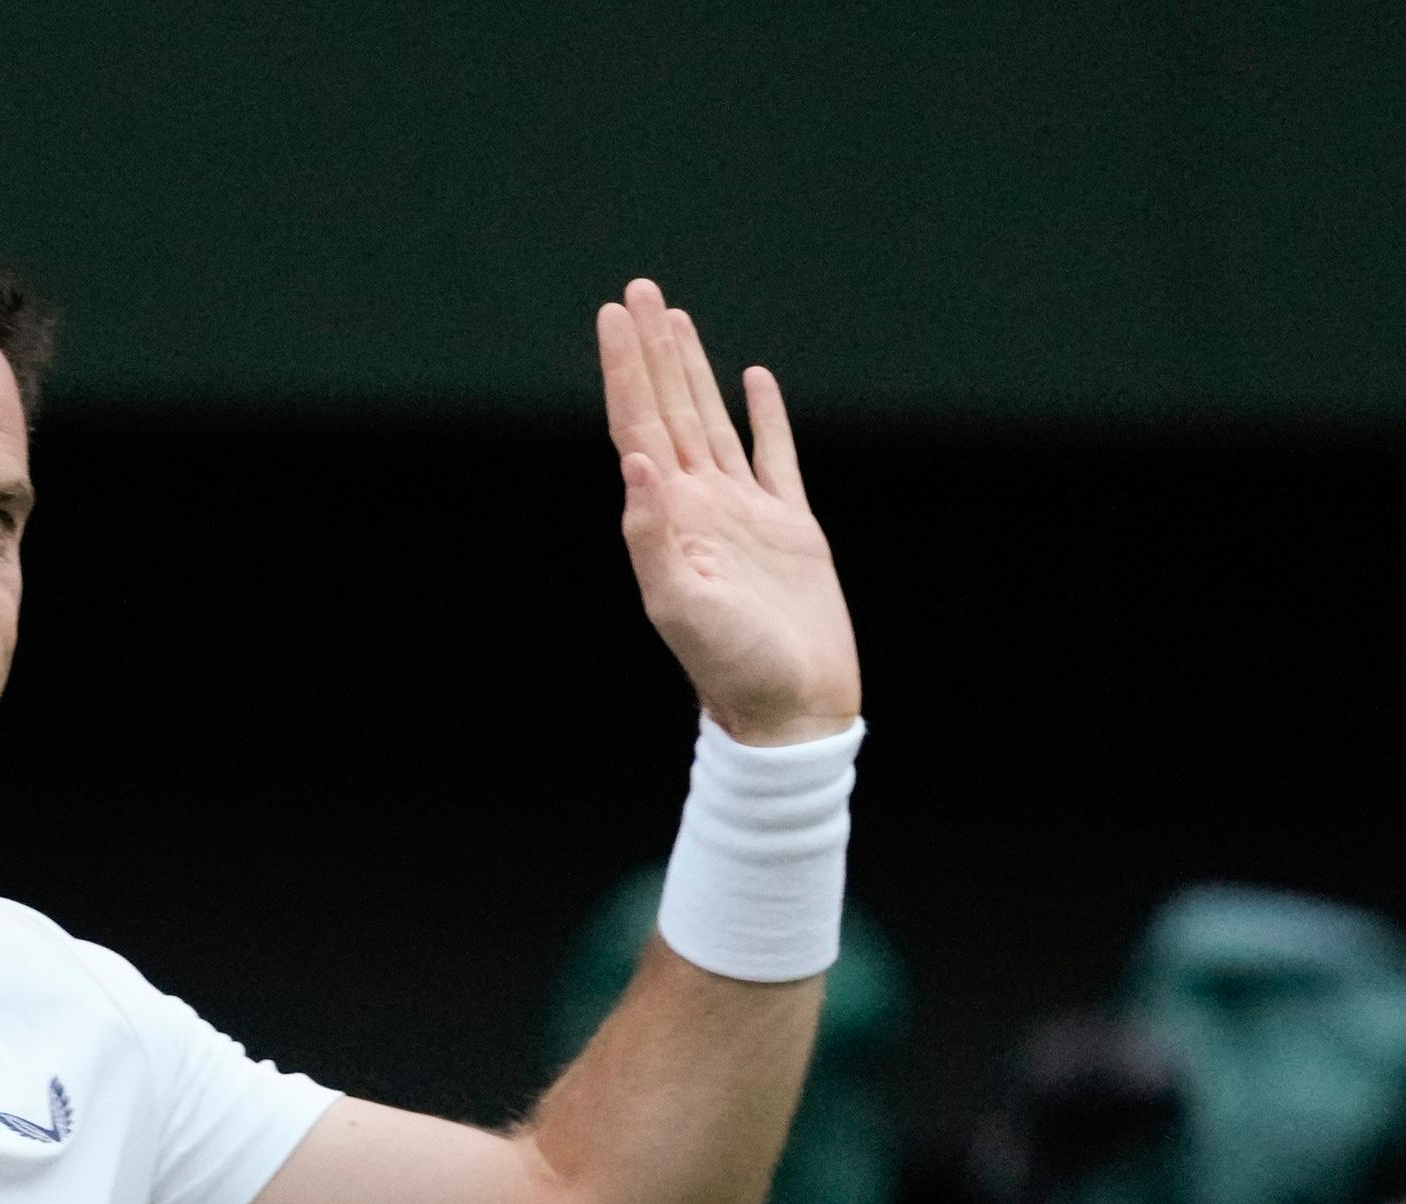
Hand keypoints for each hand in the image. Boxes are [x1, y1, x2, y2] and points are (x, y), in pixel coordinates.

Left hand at [594, 282, 860, 743]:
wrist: (792, 712)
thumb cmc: (735, 671)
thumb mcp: (681, 607)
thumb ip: (652, 536)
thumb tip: (635, 461)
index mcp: (669, 519)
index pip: (639, 425)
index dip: (625, 369)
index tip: (613, 315)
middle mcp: (700, 507)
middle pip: (669, 408)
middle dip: (652, 350)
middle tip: (639, 290)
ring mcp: (744, 514)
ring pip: (713, 421)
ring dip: (693, 370)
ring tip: (676, 320)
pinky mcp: (790, 528)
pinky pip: (775, 455)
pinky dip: (763, 415)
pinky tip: (752, 380)